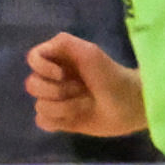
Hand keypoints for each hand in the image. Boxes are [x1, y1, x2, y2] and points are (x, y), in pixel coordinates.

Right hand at [24, 32, 147, 139]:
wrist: (132, 105)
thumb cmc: (112, 76)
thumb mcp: (89, 53)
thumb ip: (63, 44)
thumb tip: (39, 55)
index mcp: (59, 59)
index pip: (32, 59)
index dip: (42, 68)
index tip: (61, 74)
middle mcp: (54, 79)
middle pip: (32, 85)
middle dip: (57, 91)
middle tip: (81, 90)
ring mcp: (57, 100)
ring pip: (39, 105)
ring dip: (64, 107)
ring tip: (86, 105)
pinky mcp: (60, 120)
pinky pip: (42, 121)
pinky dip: (58, 121)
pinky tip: (74, 119)